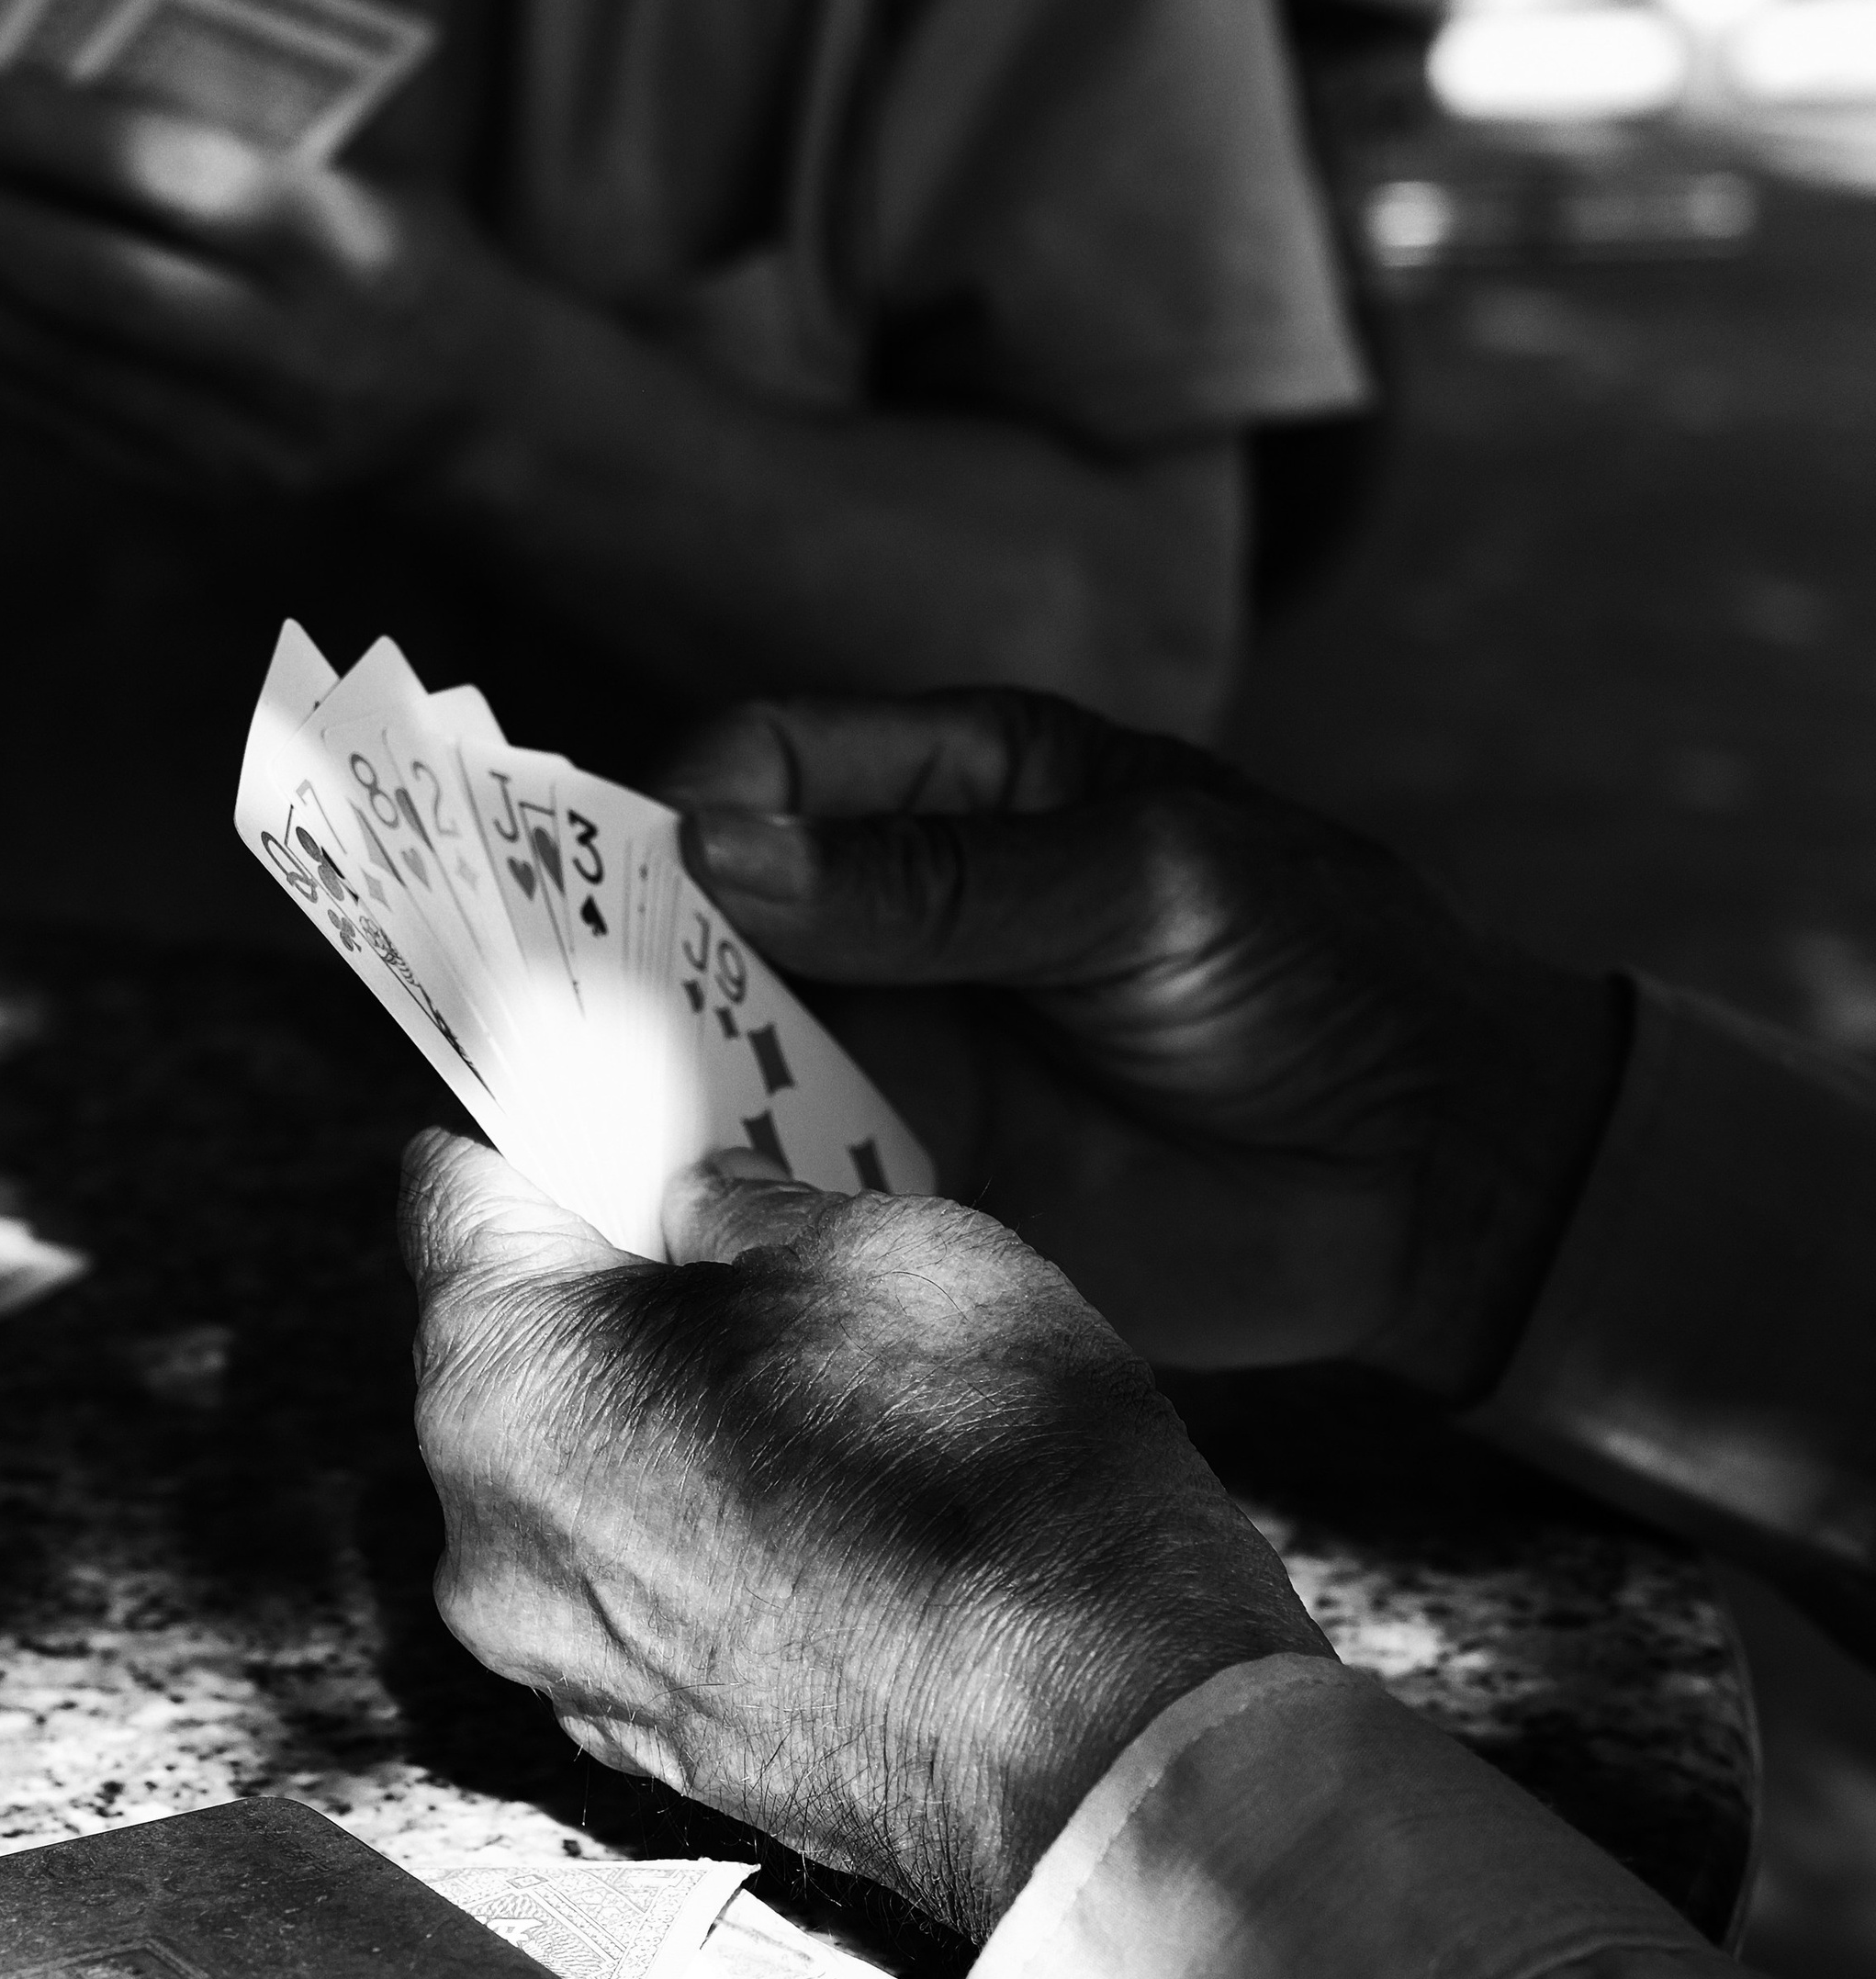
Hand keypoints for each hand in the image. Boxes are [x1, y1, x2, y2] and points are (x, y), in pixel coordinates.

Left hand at [0, 72, 528, 495]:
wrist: (470, 408)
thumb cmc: (400, 242)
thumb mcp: (359, 156)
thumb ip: (233, 113)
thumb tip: (53, 60)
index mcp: (332, 242)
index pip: (170, 179)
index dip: (44, 134)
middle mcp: (290, 352)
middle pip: (95, 287)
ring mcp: (245, 439)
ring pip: (66, 369)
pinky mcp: (206, 490)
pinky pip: (67, 432)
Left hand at [402, 1130, 1324, 1936]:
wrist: (1105, 1735)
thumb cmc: (991, 1473)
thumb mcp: (884, 1243)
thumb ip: (748, 1204)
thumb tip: (705, 1201)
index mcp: (505, 1381)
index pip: (451, 1200)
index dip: (525, 1132)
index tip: (576, 1107)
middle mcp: (488, 1543)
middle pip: (505, 1353)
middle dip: (602, 1285)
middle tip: (725, 1233)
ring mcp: (563, 1668)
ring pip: (571, 1486)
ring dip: (652, 1419)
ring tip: (808, 1379)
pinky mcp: (650, 1750)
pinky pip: (641, 1597)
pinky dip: (698, 1539)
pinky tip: (829, 1508)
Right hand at [655, 692, 1629, 1397]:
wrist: (1426, 1171)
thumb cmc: (1313, 969)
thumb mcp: (1140, 888)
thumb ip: (938, 884)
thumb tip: (721, 850)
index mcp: (951, 789)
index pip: (762, 766)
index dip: (680, 810)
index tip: (630, 879)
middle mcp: (887, 918)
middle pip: (702, 913)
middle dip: (622, 950)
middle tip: (552, 1007)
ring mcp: (891, 1053)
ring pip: (713, 1050)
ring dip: (648, 1080)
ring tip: (583, 1121)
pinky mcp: (907, 1182)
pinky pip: (778, 1179)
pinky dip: (715, 1193)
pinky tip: (664, 1213)